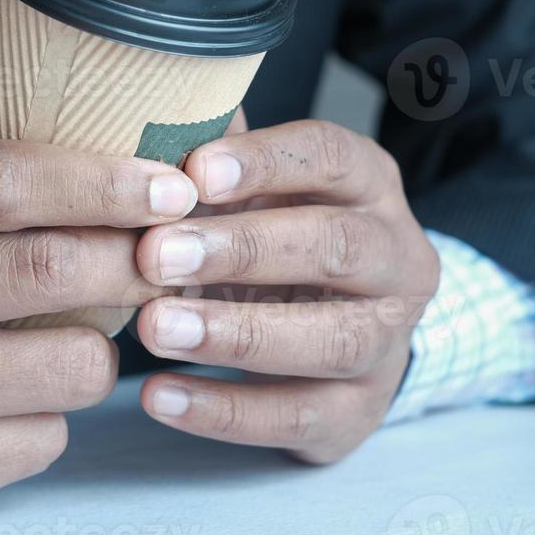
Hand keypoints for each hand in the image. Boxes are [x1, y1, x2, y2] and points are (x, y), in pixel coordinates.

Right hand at [0, 102, 197, 518]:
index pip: (0, 181)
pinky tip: (18, 401)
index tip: (171, 183)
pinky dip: (55, 415)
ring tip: (84, 335)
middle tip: (180, 252)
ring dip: (106, 347)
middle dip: (139, 259)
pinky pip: (46, 439)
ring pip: (71, 364)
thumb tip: (77, 75)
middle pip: (49, 269)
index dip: (102, 179)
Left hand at [133, 119, 438, 463]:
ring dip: (236, 335)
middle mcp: (398, 259)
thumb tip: (136, 118)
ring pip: (330, 339)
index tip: (193, 174)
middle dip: (242, 250)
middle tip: (155, 256)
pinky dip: (224, 411)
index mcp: (370, 186)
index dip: (265, 164)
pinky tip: (159, 396)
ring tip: (153, 329)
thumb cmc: (276, 243)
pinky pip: (298, 416)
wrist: (339, 336)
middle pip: (337, 247)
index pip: (332, 157)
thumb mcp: (253, 194)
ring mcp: (388, 342)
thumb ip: (209, 160)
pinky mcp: (359, 413)